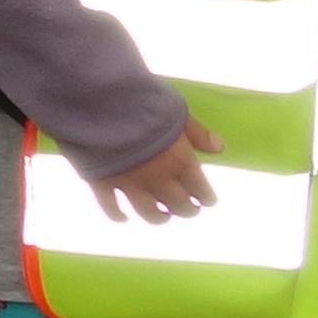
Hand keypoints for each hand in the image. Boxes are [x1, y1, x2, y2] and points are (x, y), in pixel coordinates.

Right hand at [84, 115, 221, 224]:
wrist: (98, 102)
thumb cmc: (141, 100)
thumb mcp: (175, 110)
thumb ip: (197, 132)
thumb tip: (220, 148)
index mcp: (180, 161)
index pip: (201, 191)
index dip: (206, 197)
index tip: (207, 199)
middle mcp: (158, 179)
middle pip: (178, 206)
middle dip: (187, 209)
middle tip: (188, 208)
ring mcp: (129, 184)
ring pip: (149, 213)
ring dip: (159, 217)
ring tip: (163, 215)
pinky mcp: (103, 183)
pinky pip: (111, 207)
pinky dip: (118, 216)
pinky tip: (124, 217)